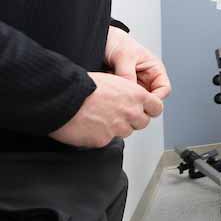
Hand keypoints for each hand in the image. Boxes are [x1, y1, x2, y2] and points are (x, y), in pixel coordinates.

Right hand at [50, 73, 164, 148]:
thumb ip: (126, 93)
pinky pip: (106, 140)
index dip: (150, 109)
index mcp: (136, 95)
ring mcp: (118, 128)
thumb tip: (127, 100)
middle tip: (117, 114)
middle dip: (133, 120)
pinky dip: (99, 135)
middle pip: (143, 122)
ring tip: (100, 118)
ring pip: (126, 132)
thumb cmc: (82, 85)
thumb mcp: (112, 81)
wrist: (62, 97)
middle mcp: (131, 112)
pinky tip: (89, 126)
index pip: (157, 107)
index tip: (145, 110)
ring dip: (116, 128)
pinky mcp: (104, 140)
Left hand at [106, 26, 171, 99]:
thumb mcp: (124, 56)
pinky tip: (110, 91)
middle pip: (150, 98)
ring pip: (136, 100)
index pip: (164, 89)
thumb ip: (128, 74)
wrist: (97, 39)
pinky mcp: (122, 89)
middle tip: (128, 101)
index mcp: (154, 69)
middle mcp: (146, 78)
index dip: (157, 98)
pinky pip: (123, 98)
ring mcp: (134, 84)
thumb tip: (130, 93)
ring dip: (127, 99)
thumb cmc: (116, 41)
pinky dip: (118, 98)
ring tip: (116, 92)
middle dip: (140, 101)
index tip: (144, 102)